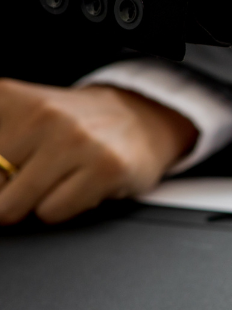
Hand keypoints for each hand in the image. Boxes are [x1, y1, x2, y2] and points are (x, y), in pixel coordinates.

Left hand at [0, 80, 195, 224]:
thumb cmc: (72, 128)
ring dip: (36, 202)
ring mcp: (76, 139)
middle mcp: (42, 113)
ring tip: (61, 179)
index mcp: (10, 97)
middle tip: (36, 174)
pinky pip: (53, 212)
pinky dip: (64, 208)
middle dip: (8, 191)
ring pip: (15, 205)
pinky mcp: (106, 167)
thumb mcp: (19, 119)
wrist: (140, 119)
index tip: (12, 169)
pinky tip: (83, 184)